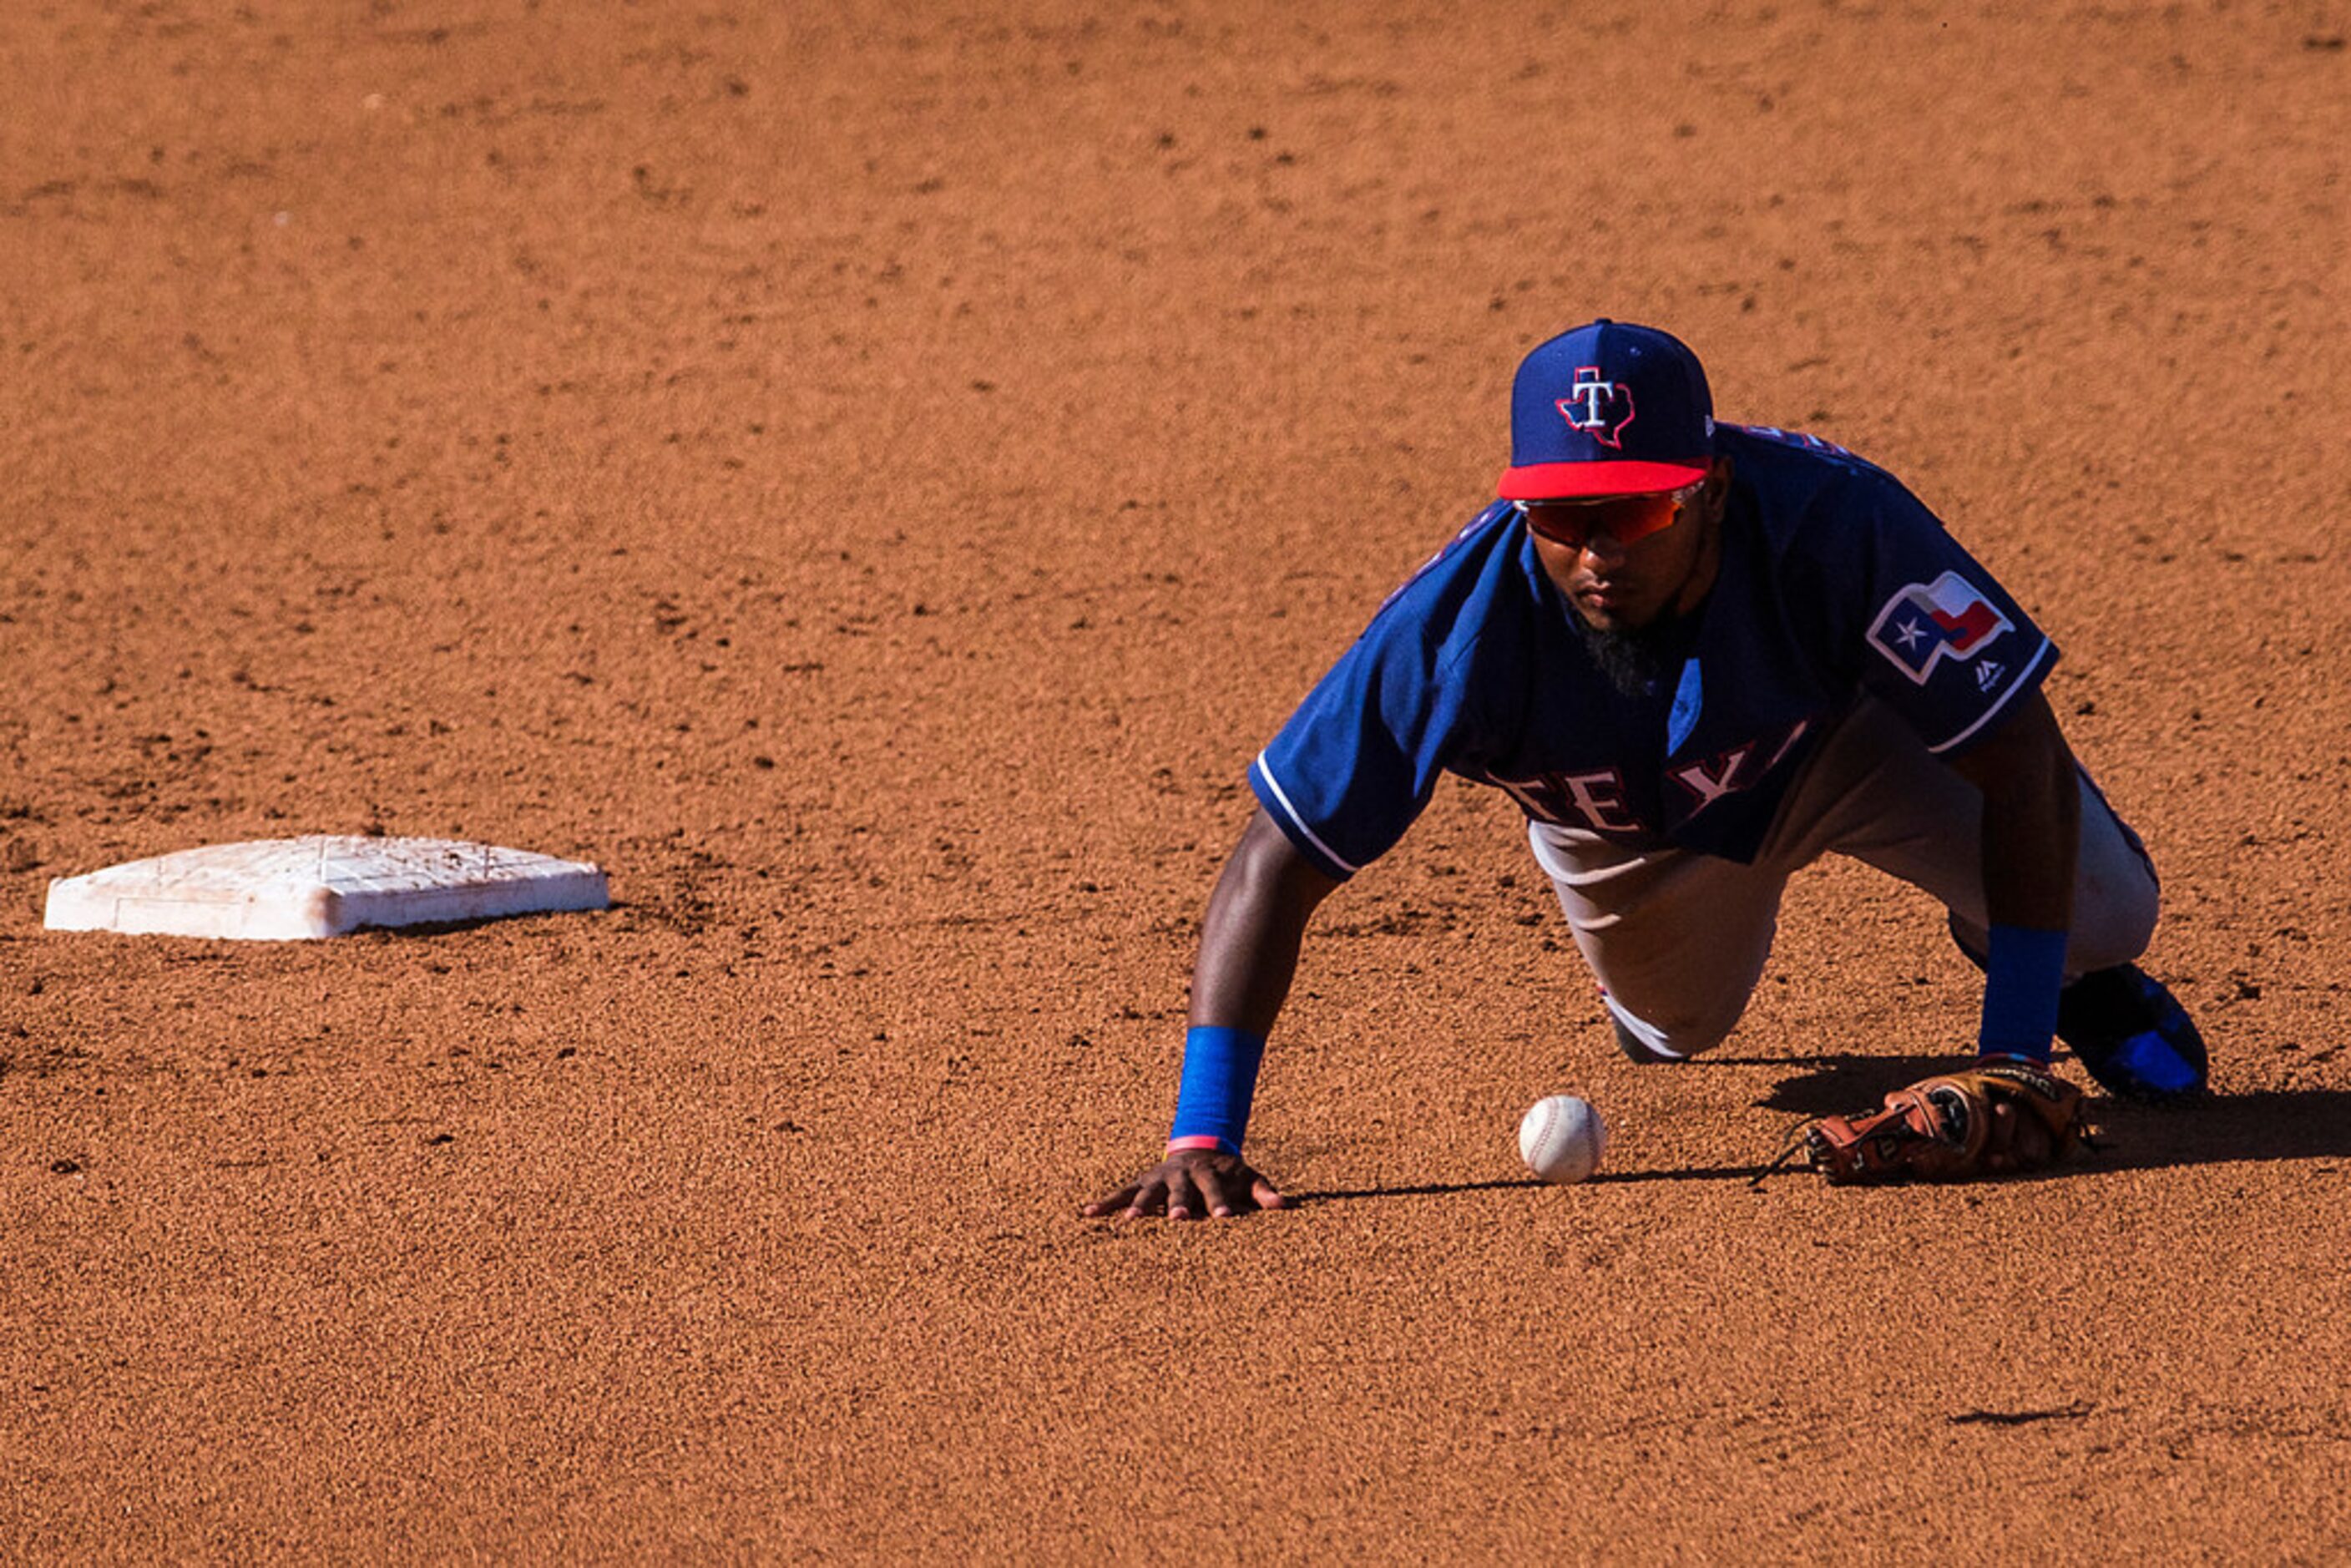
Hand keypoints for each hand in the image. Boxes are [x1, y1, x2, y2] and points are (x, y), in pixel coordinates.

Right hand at [1082, 1147, 1290, 1221]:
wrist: (1200, 1145)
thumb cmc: (1227, 1171)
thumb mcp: (1249, 1176)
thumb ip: (1263, 1191)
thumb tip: (1283, 1206)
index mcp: (1208, 1173)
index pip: (1216, 1189)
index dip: (1220, 1203)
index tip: (1225, 1219)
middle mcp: (1181, 1175)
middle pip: (1180, 1191)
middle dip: (1178, 1205)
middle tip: (1178, 1220)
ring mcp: (1158, 1179)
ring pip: (1147, 1193)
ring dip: (1139, 1207)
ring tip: (1128, 1223)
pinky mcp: (1142, 1183)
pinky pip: (1121, 1193)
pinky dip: (1105, 1203)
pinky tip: (1087, 1213)